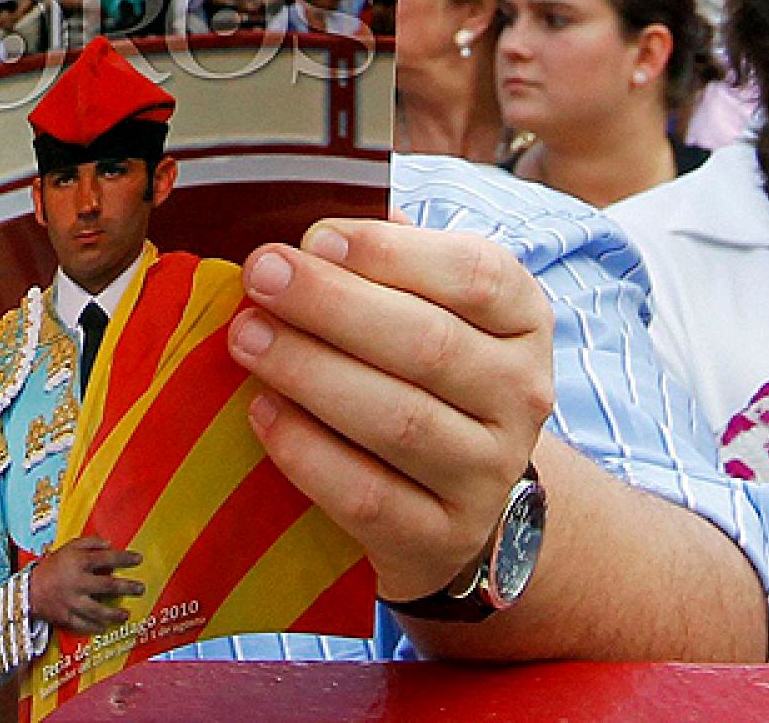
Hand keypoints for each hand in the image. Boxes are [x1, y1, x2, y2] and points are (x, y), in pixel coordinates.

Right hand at [28, 537, 143, 632]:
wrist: (29, 589)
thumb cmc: (53, 566)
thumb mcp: (68, 547)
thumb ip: (89, 543)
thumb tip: (110, 544)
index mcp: (77, 562)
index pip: (106, 558)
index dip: (124, 558)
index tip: (139, 559)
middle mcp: (76, 582)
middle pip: (107, 586)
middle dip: (127, 587)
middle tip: (140, 588)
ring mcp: (71, 602)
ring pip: (98, 610)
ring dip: (115, 614)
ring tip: (126, 615)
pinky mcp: (66, 617)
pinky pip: (84, 625)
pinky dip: (96, 627)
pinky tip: (105, 626)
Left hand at [227, 219, 553, 602]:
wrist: (463, 497)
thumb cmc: (425, 373)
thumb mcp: (430, 306)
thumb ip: (385, 262)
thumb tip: (307, 230)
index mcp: (522, 320)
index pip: (474, 276)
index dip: (390, 254)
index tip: (314, 237)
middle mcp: (521, 395)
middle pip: (427, 344)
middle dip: (331, 305)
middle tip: (261, 276)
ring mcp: (487, 473)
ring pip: (398, 419)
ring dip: (310, 371)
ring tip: (246, 337)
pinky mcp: (440, 538)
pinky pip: (367, 494)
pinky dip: (307, 451)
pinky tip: (262, 411)